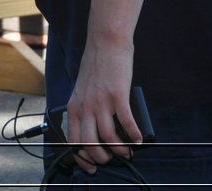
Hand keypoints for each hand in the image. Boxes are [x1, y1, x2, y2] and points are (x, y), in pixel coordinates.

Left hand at [60, 41, 140, 174]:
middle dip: (102, 158)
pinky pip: (126, 122)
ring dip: (120, 149)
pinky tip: (139, 139)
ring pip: (109, 137)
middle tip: (112, 159)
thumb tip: (92, 129)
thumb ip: (84, 108)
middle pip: (91, 144)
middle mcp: (85, 106)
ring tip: (128, 152)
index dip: (82, 158)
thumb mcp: (82, 90)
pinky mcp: (117, 95)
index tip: (91, 167)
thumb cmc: (96, 66)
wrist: (105, 43)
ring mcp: (101, 102)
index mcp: (74, 106)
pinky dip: (134, 135)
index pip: (73, 140)